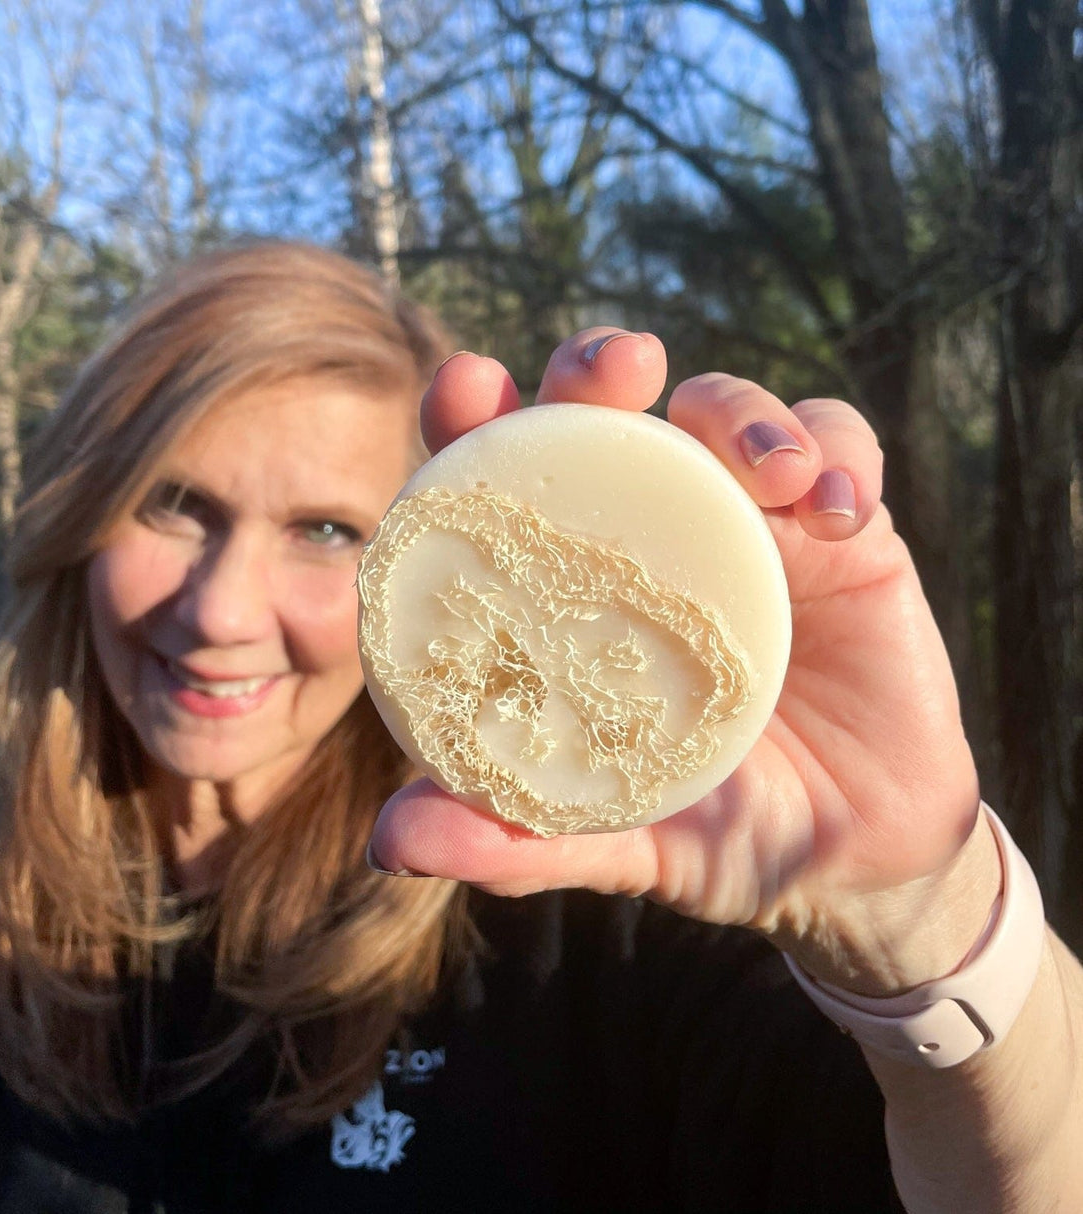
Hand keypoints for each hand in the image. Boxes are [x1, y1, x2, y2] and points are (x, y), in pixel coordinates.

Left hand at [369, 330, 998, 992]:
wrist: (849, 861)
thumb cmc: (711, 827)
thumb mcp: (610, 835)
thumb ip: (511, 836)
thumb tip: (393, 841)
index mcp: (578, 586)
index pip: (509, 478)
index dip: (476, 418)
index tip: (466, 385)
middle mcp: (655, 536)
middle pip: (611, 411)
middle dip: (599, 366)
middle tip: (615, 371)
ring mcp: (750, 525)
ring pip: (732, 409)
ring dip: (744, 411)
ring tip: (768, 472)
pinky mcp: (848, 536)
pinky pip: (845, 452)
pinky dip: (841, 457)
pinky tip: (838, 514)